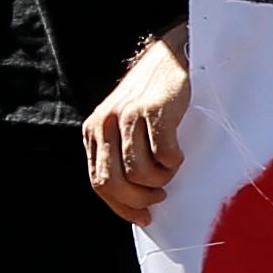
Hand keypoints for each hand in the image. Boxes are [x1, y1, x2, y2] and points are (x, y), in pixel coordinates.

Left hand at [83, 27, 191, 226]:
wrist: (174, 56)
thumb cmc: (154, 97)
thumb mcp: (126, 124)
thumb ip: (121, 153)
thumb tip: (132, 199)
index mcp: (94, 131)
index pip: (99, 183)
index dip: (122, 206)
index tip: (144, 217)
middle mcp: (105, 123)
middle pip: (113, 183)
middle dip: (139, 199)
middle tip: (159, 195)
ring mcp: (128, 116)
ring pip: (138, 173)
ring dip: (160, 180)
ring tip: (170, 170)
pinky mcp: (154, 111)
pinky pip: (163, 155)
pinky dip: (174, 163)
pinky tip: (178, 154)